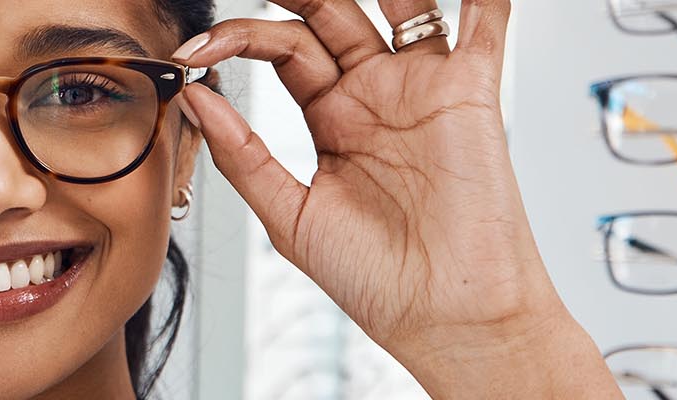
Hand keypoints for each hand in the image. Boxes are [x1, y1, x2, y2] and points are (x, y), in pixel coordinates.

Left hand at [172, 0, 616, 395]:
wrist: (442, 315)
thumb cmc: (374, 279)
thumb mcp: (288, 215)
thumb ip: (242, 155)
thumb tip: (195, 99)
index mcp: (331, 118)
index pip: (282, 49)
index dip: (237, 37)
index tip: (193, 53)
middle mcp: (375, 94)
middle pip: (331, 14)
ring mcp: (422, 87)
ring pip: (399, 5)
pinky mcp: (470, 91)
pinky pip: (484, 24)